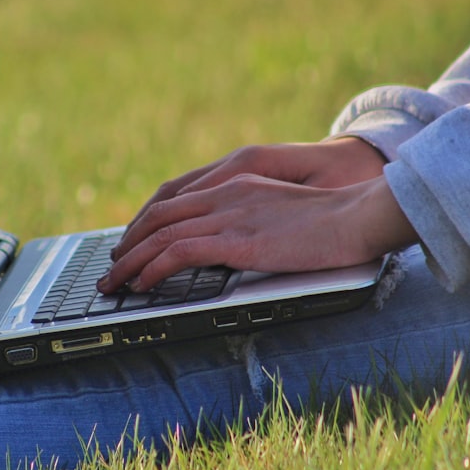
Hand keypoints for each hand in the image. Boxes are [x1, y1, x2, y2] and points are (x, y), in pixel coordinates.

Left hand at [97, 174, 415, 293]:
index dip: (143, 226)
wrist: (359, 214)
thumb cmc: (332, 221)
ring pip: (161, 235)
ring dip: (130, 262)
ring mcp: (231, 216)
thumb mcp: (281, 213)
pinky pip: (181, 252)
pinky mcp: (239, 240)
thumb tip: (232, 246)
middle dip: (127, 245)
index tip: (128, 246)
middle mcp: (225, 195)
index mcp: (235, 185)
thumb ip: (251, 221)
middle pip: (158, 216)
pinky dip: (155, 269)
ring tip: (113, 283)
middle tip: (110, 269)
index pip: (173, 202)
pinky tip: (144, 285)